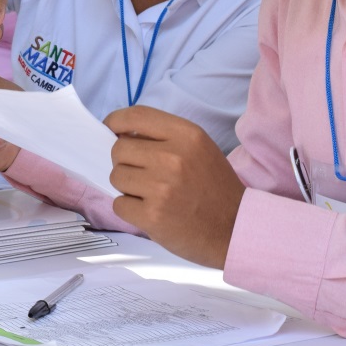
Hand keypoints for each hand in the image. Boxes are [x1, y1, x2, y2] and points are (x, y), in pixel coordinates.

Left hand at [105, 105, 244, 267]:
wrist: (235, 230)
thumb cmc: (214, 188)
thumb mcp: (199, 149)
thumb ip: (164, 138)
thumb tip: (120, 135)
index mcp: (186, 135)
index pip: (136, 116)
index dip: (115, 121)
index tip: (110, 129)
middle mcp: (173, 157)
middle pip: (119, 149)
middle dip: (125, 162)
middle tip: (143, 175)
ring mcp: (161, 187)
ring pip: (116, 177)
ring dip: (127, 187)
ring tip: (151, 195)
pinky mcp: (152, 215)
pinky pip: (119, 204)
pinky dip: (129, 210)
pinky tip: (151, 212)